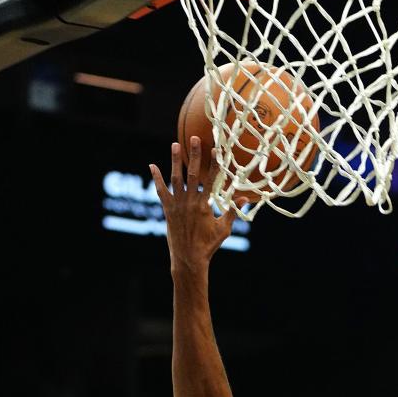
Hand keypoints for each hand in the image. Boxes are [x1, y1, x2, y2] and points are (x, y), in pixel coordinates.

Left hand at [150, 138, 237, 274]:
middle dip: (194, 155)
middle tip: (195, 138)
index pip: (211, 180)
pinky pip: (161, 191)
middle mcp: (190, 202)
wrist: (189, 259)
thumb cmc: (208, 245)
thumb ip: (233, 212)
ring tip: (174, 144)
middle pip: (193, 174)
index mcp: (204, 206)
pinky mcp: (168, 210)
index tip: (216, 150)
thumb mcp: (223, 229)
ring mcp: (177, 205)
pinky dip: (156, 179)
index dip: (214, 164)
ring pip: (176, 178)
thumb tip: (245, 199)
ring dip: (175, 161)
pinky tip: (152, 166)